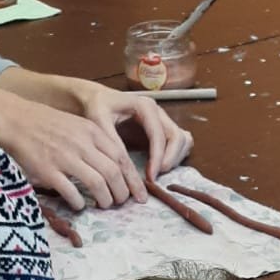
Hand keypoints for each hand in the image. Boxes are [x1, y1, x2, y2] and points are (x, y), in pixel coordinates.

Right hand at [0, 91, 148, 210]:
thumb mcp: (77, 126)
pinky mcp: (49, 171)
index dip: (132, 179)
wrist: (15, 120)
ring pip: (97, 184)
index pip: (121, 157)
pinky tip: (79, 205)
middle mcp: (81, 144)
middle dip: (122, 193)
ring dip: (105, 200)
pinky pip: (72, 193)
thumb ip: (96, 143)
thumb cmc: (47, 125)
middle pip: (113, 173)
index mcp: (91, 131)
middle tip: (121, 203)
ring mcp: (65, 158)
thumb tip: (116, 169)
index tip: (138, 194)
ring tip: (104, 205)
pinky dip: (79, 203)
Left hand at [70, 82, 194, 181]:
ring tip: (157, 174)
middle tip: (154, 178)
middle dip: (169, 160)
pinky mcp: (162, 130)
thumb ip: (113, 142)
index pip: (160, 134)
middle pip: (178, 137)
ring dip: (175, 159)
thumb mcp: (99, 122)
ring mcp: (162, 120)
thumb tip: (126, 167)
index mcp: (145, 106)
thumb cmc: (96, 108)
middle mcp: (158, 112)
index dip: (157, 158)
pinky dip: (175, 157)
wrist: (96, 100)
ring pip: (183, 140)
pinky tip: (159, 168)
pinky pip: (180, 143)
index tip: (150, 178)